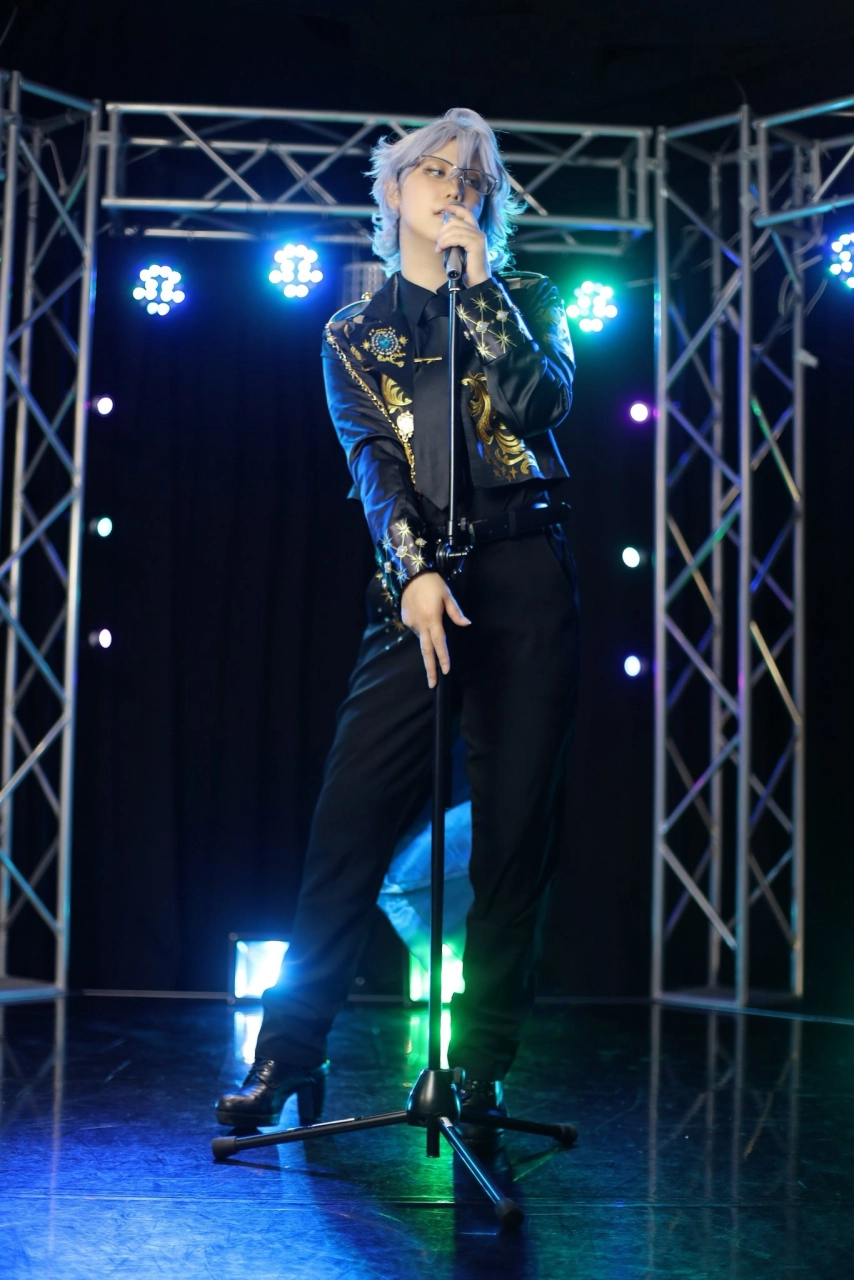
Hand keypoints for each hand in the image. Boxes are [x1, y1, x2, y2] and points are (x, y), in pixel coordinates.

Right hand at [400, 571, 470, 688]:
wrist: (409, 574)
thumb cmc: (432, 582)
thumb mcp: (447, 594)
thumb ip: (456, 612)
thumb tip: (466, 623)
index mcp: (433, 619)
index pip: (439, 643)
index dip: (443, 658)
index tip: (445, 671)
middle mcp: (421, 624)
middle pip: (426, 651)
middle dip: (429, 668)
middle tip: (432, 683)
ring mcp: (412, 623)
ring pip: (422, 638)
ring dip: (428, 642)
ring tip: (432, 625)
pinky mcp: (406, 620)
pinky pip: (417, 629)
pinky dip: (423, 629)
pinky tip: (425, 617)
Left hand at [436, 203, 490, 286]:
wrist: (477, 282)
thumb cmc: (467, 269)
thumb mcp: (459, 250)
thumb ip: (455, 239)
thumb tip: (442, 233)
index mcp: (475, 231)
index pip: (465, 212)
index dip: (453, 208)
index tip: (442, 208)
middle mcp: (478, 232)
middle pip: (456, 221)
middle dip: (443, 230)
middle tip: (438, 243)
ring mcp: (478, 237)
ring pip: (455, 229)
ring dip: (443, 238)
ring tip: (439, 248)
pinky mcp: (476, 244)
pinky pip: (457, 237)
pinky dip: (446, 242)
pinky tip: (441, 248)